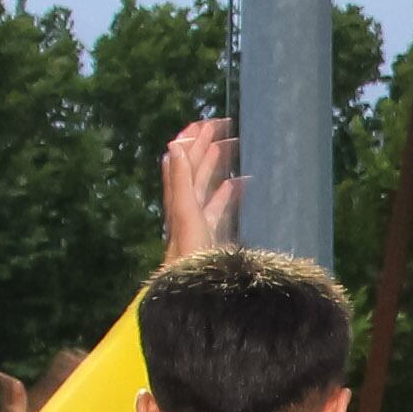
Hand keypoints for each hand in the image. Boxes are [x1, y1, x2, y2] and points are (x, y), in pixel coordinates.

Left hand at [160, 116, 240, 258]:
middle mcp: (187, 206)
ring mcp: (201, 220)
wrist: (194, 289)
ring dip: (214, 166)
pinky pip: (220, 206)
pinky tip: (239, 185)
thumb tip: (174, 144)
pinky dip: (228, 193)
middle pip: (194, 170)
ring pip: (207, 186)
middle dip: (203, 147)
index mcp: (179, 198)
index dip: (191, 141)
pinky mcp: (213, 234)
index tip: (203, 122)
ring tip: (225, 148)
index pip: (183, 161)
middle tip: (218, 126)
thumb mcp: (185, 213)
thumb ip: (180, 180)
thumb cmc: (190, 253)